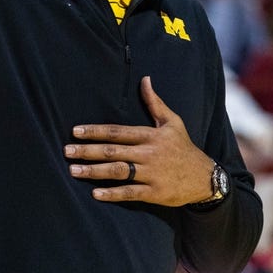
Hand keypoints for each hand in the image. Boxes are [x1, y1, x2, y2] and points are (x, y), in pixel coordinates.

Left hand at [65, 76, 215, 206]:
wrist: (205, 177)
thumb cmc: (184, 147)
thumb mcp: (172, 122)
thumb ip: (155, 102)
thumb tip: (145, 79)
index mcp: (150, 135)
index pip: (118, 131)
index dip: (95, 131)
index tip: (75, 131)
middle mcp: (148, 153)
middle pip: (113, 151)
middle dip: (88, 151)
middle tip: (66, 151)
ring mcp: (151, 174)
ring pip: (118, 172)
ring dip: (94, 171)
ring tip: (74, 171)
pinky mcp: (154, 192)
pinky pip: (129, 193)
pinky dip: (112, 194)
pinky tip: (95, 193)